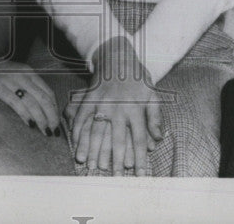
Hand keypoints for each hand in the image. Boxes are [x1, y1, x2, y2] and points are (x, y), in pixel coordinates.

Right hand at [0, 60, 60, 136]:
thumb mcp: (13, 77)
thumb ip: (26, 88)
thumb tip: (41, 110)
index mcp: (28, 72)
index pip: (48, 92)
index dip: (55, 109)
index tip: (57, 123)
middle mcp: (21, 74)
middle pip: (43, 98)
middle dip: (51, 116)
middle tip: (54, 131)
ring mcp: (9, 79)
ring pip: (32, 101)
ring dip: (41, 118)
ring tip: (45, 131)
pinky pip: (15, 101)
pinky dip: (24, 113)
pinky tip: (29, 123)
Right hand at [66, 37, 162, 175]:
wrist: (118, 57)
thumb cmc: (138, 79)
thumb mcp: (153, 94)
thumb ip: (156, 117)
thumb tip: (159, 138)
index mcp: (136, 108)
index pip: (139, 138)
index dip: (140, 157)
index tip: (139, 174)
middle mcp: (118, 107)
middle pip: (117, 138)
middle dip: (116, 160)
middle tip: (114, 177)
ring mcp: (102, 103)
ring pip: (96, 130)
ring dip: (92, 148)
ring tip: (89, 165)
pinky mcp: (89, 98)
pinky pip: (81, 116)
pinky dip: (77, 130)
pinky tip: (75, 143)